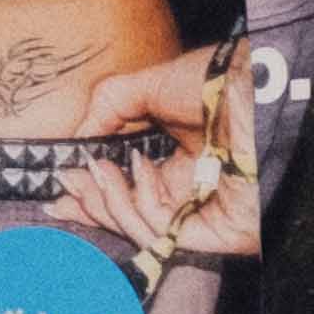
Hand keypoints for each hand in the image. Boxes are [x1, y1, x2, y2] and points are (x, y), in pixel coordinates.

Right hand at [51, 47, 256, 259]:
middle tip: (63, 188)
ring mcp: (203, 214)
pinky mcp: (216, 232)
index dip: (94, 192)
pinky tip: (137, 171)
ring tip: (97, 171)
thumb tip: (77, 139)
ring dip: (109, 201)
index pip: (130, 190)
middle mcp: (190, 191)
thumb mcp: (148, 86)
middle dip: (91, 205)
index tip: (60, 186)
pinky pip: (162, 233)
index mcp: (179, 162)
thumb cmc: (215, 80)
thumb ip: (108, 108)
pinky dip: (139, 204)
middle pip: (130, 216)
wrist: (254, 86)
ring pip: (140, 229)